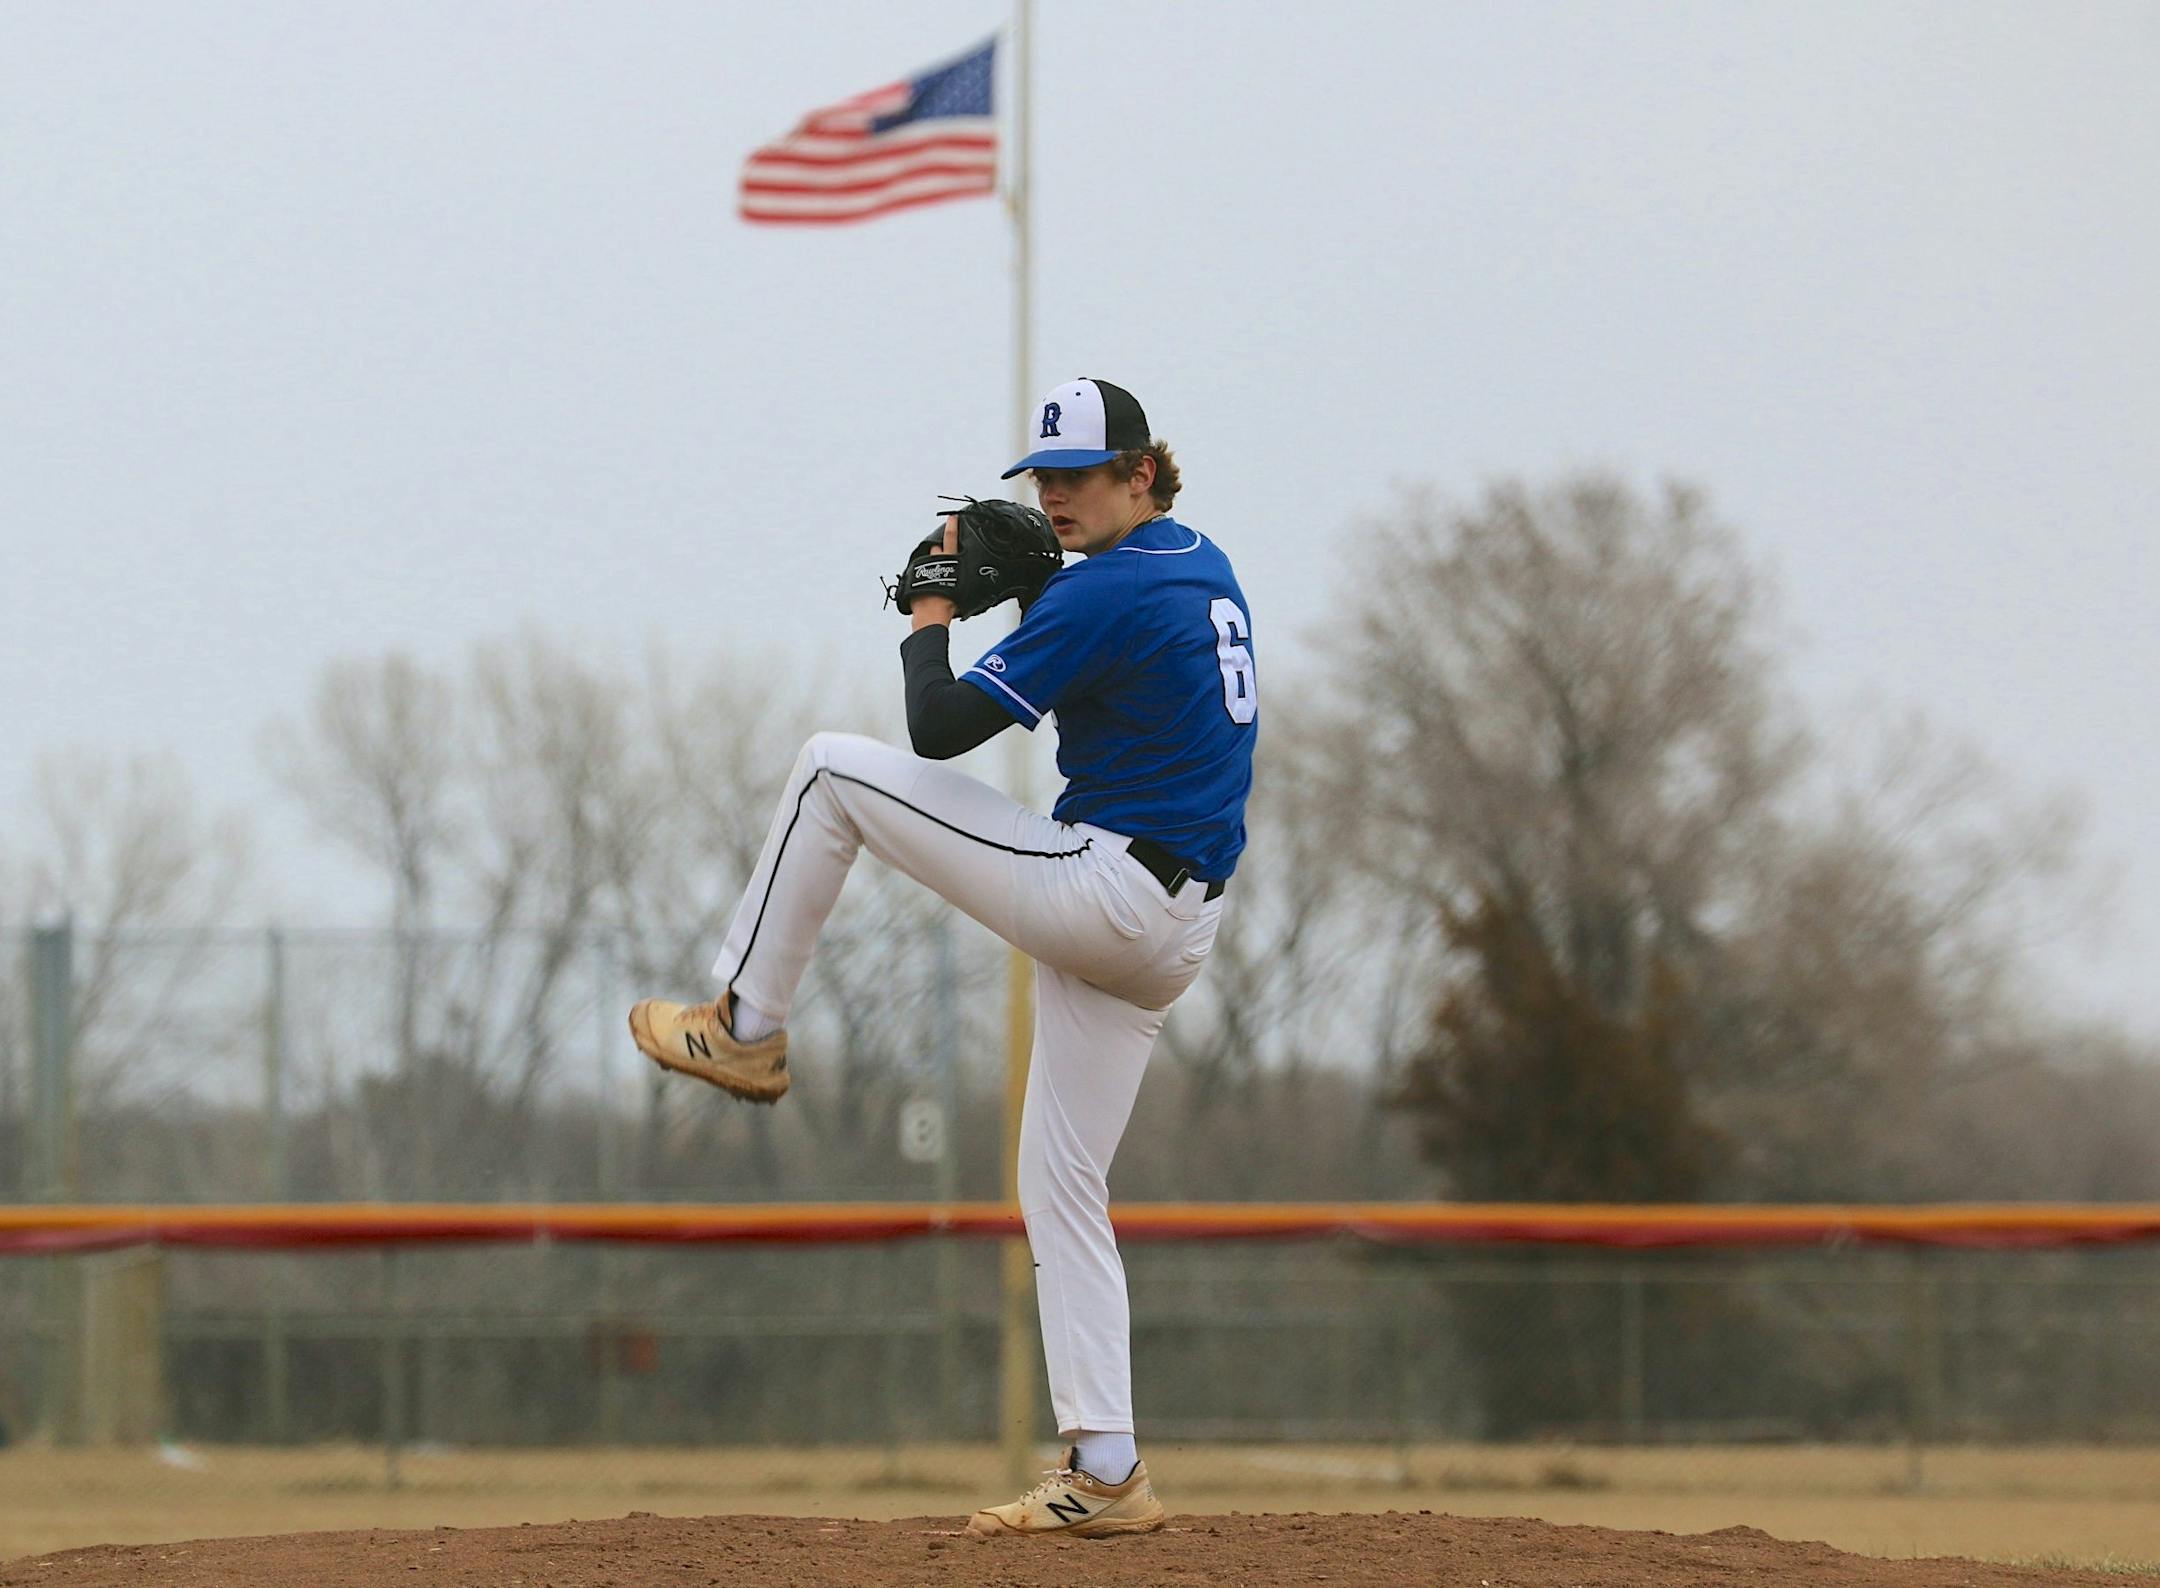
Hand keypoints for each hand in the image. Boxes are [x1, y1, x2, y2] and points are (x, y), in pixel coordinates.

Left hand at [909, 516, 959, 630]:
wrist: (930, 615)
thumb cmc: (947, 606)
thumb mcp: (963, 592)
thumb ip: (965, 583)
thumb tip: (971, 586)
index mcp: (950, 563)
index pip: (951, 539)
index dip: (953, 526)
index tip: (952, 517)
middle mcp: (935, 563)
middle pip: (937, 551)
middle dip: (939, 556)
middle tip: (942, 569)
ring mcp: (923, 569)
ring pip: (927, 562)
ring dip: (929, 568)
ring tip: (934, 583)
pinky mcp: (914, 577)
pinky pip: (918, 574)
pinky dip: (921, 579)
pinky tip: (926, 589)